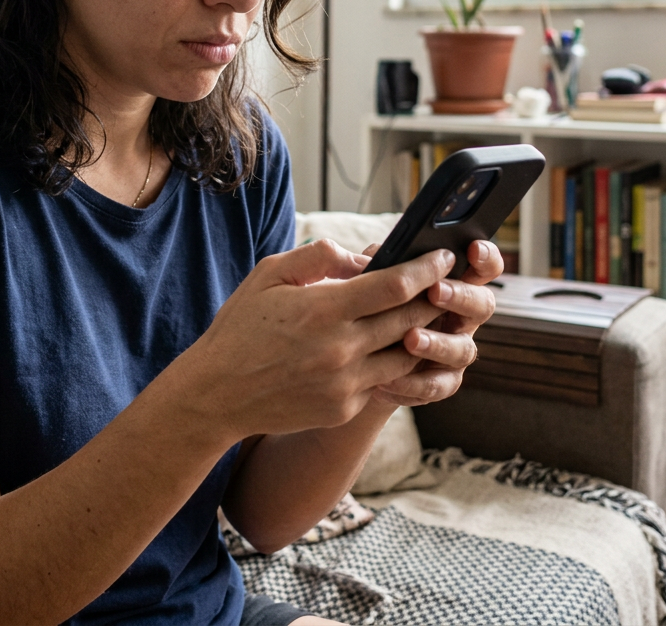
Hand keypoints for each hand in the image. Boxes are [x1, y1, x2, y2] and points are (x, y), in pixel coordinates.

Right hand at [176, 241, 457, 440]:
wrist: (217, 394)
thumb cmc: (241, 327)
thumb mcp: (269, 274)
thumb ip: (318, 257)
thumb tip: (362, 258)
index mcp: (323, 309)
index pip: (395, 285)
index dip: (426, 268)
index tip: (443, 256)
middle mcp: (341, 349)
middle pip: (410, 320)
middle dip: (435, 298)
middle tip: (448, 282)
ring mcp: (345, 384)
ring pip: (406, 355)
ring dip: (422, 334)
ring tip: (428, 315)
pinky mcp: (343, 409)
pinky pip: (382, 381)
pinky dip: (393, 362)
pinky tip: (393, 348)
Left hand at [367, 239, 499, 406]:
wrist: (352, 360)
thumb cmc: (367, 306)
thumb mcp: (366, 280)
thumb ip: (369, 265)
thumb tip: (351, 256)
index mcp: (450, 284)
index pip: (481, 266)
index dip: (485, 256)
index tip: (472, 248)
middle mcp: (461, 316)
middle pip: (483, 304)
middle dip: (461, 296)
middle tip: (434, 291)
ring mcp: (454, 350)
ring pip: (463, 349)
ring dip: (438, 343)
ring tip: (409, 339)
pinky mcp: (440, 381)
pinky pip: (438, 386)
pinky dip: (413, 383)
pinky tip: (385, 379)